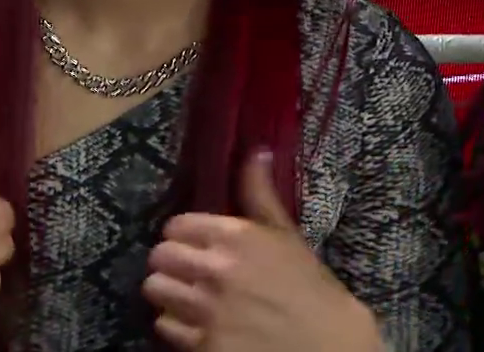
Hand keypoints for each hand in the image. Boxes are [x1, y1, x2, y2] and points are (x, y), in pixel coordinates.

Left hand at [143, 151, 382, 351]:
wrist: (328, 345)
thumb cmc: (309, 288)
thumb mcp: (287, 236)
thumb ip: (260, 194)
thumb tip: (256, 151)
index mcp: (235, 236)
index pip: (176, 226)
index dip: (184, 235)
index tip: (197, 245)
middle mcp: (215, 270)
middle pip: (159, 256)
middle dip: (172, 263)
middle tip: (189, 272)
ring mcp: (207, 310)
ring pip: (155, 289)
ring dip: (169, 293)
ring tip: (188, 297)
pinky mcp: (202, 345)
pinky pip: (164, 326)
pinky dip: (177, 325)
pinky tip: (197, 324)